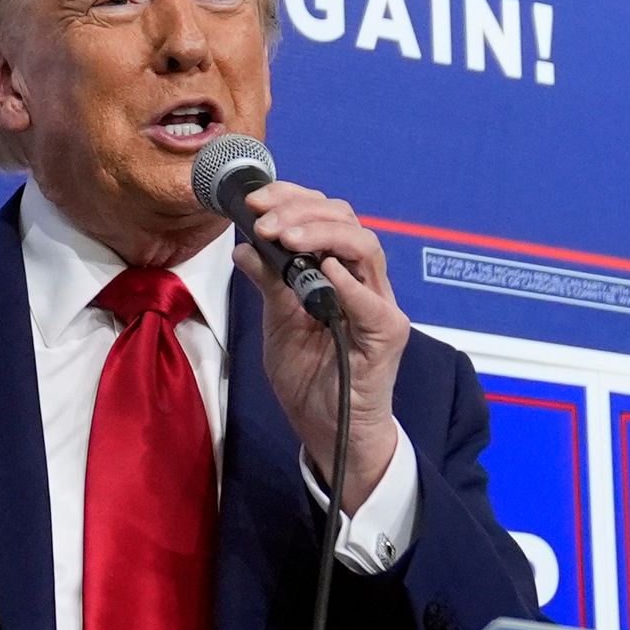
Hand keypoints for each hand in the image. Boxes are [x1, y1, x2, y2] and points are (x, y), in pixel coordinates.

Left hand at [236, 180, 406, 512]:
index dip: (293, 200)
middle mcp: (363, 282)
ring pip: (364, 248)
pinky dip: (348, 282)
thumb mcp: (277, 322)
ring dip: (321, 235)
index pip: (326, 217)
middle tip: (263, 220)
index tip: (255, 202)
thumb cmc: (309, 376)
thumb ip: (269, 283)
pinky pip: (372, 302)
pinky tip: (322, 269)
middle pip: (346, 222)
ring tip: (286, 238)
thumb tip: (244, 246)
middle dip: (301, 211)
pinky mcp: (385, 336)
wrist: (326, 429)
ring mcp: (378, 306)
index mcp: (337, 272)